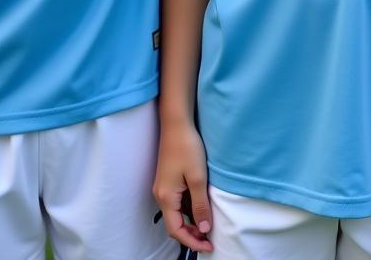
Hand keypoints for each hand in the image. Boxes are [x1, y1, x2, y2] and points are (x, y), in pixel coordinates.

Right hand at [153, 120, 213, 252]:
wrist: (176, 124)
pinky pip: (177, 202)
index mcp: (166, 197)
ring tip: (208, 224)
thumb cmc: (186, 147)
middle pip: (174, 224)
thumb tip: (204, 229)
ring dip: (190, 222)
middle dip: (191, 234)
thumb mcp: (198, 178)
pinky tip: (200, 207)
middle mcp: (160, 195)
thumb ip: (200, 205)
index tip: (209, 246)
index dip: (192, 241)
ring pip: (176, 214)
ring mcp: (163, 188)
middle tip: (210, 238)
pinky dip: (188, 210)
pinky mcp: (167, 180)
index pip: (176, 230)